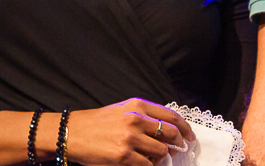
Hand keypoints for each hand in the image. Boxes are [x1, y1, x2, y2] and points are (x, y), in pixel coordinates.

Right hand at [66, 98, 193, 165]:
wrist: (74, 133)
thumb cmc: (99, 123)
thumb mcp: (124, 110)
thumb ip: (145, 115)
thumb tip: (168, 128)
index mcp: (138, 105)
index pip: (171, 116)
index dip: (184, 128)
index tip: (189, 136)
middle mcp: (137, 119)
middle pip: (170, 133)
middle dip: (178, 144)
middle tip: (179, 150)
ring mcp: (131, 138)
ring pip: (161, 151)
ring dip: (161, 158)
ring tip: (155, 158)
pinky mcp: (124, 156)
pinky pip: (147, 165)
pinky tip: (144, 164)